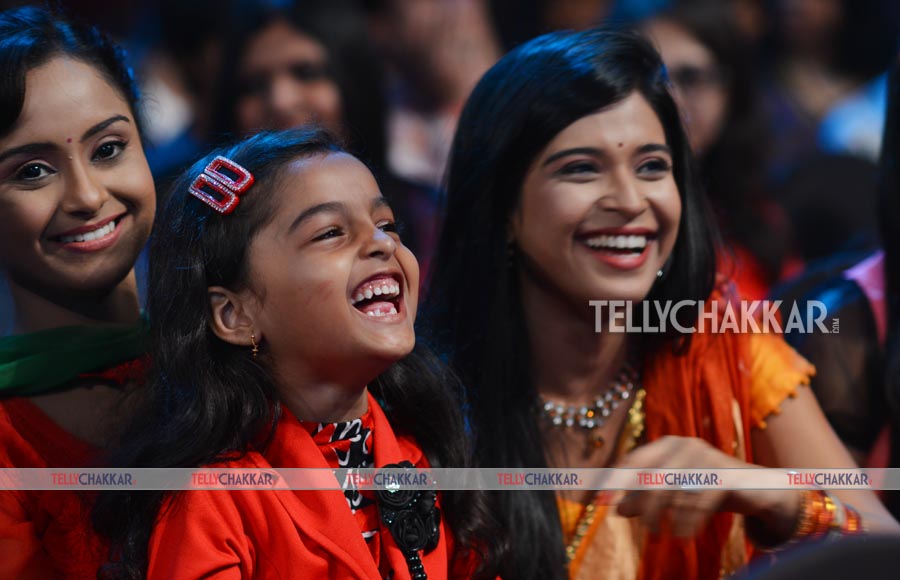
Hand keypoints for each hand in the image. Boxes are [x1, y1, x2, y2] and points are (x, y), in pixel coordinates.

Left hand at [613, 436, 801, 540]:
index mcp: (667, 444)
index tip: (602, 502)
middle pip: (651, 476)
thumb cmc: (705, 489)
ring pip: (673, 489)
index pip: (634, 460)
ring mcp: (706, 457)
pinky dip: (687, 521)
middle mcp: (685, 445)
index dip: (616, 482)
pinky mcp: (725, 474)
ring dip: (662, 515)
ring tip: (658, 534)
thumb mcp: (673, 492)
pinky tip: (682, 536)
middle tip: (638, 524)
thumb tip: (616, 509)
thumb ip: (645, 496)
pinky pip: (698, 501)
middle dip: (640, 503)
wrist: (754, 489)